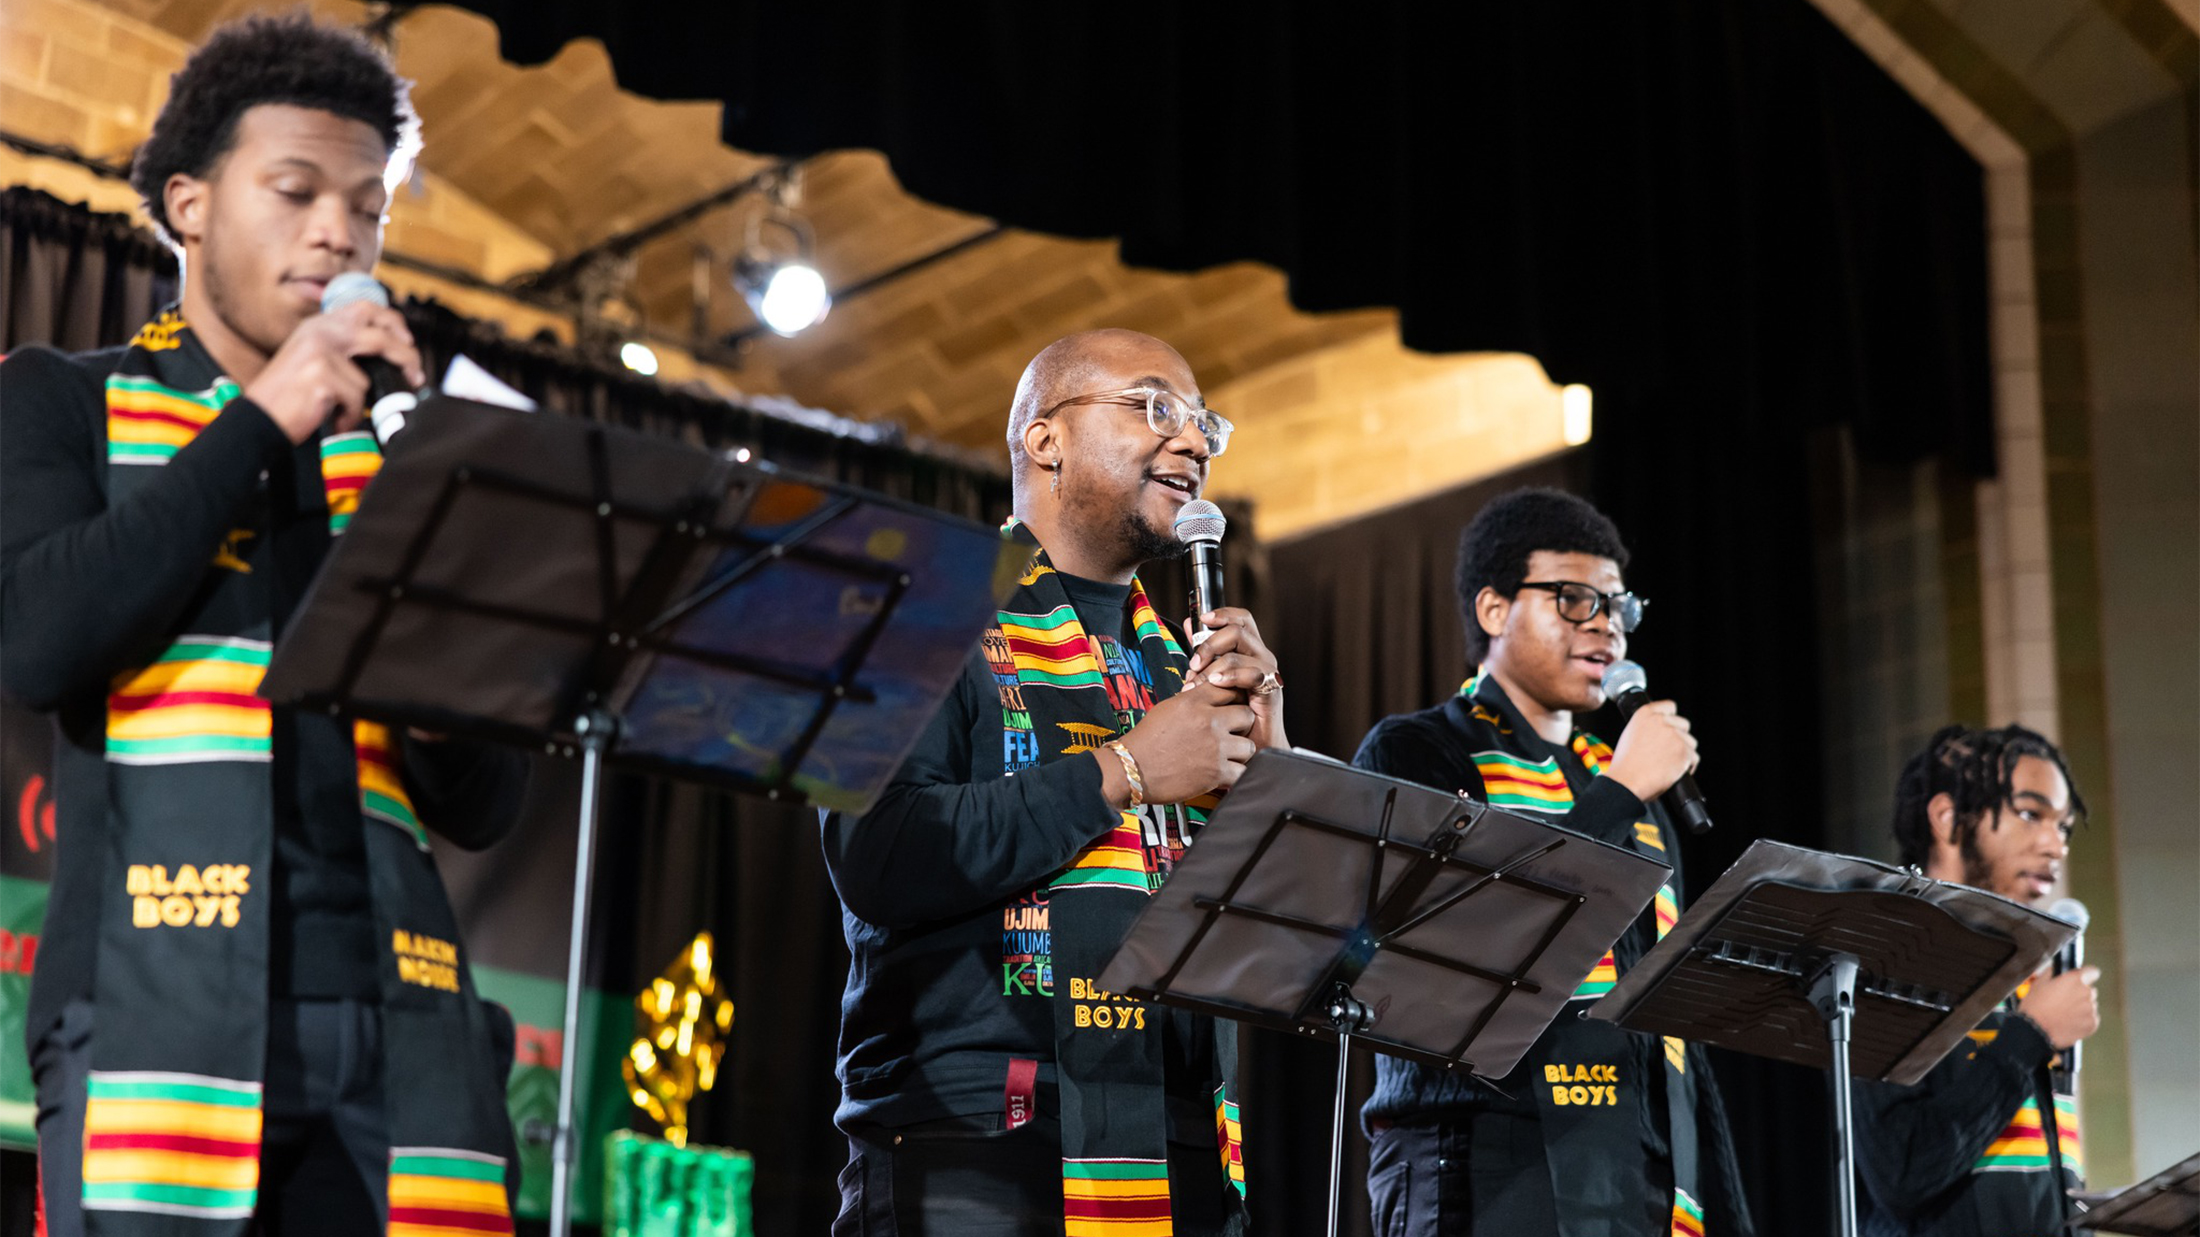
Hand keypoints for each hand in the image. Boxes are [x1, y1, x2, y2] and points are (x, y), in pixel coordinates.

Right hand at [242, 299, 423, 444]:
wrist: (258, 418)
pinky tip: (330, 419)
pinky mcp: (321, 375)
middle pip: (380, 336)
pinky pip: (355, 400)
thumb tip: (389, 355)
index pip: (365, 308)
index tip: (407, 340)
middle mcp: (319, 332)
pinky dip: (347, 417)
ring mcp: (320, 352)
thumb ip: (342, 349)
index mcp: (318, 325)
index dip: (392, 321)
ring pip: (366, 379)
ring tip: (339, 412)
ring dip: (357, 404)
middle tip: (416, 375)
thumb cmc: (288, 396)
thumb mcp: (312, 359)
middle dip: (406, 356)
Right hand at [1097, 682, 1256, 806]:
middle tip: (1232, 733)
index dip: (1232, 700)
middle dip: (1241, 725)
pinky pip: (1242, 771)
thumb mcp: (1167, 707)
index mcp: (1194, 701)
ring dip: (1240, 752)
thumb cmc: (1145, 740)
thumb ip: (1192, 700)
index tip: (1230, 709)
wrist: (1132, 769)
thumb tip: (1209, 695)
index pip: (1229, 689)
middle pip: (1247, 715)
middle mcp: (1208, 721)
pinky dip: (1235, 775)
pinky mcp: (1216, 773)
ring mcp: (1215, 747)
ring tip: (1228, 756)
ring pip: (1249, 745)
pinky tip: (1225, 774)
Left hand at [1183, 608, 1287, 749]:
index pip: (1241, 620)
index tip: (1202, 620)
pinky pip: (1252, 674)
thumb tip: (1190, 624)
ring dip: (1214, 665)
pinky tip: (1216, 684)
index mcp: (1249, 651)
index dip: (1223, 614)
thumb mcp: (1212, 678)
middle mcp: (1261, 657)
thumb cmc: (1232, 715)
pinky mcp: (1271, 690)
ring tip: (1197, 683)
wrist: (1251, 747)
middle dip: (1210, 644)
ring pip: (1240, 652)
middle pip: (1238, 630)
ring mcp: (1268, 673)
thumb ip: (1204, 652)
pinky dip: (1231, 676)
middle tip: (1193, 664)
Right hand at [1603, 700, 1697, 803]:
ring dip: (1684, 752)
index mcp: (1645, 714)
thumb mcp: (1630, 736)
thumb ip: (1647, 728)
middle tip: (1670, 751)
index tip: (1671, 728)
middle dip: (1680, 736)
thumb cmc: (1625, 765)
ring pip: (1691, 742)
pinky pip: (1694, 758)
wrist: (1627, 781)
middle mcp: (1661, 721)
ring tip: (1671, 765)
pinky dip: (1688, 766)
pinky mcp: (1684, 751)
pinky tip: (1676, 772)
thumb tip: (1661, 733)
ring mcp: (1674, 735)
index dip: (1672, 719)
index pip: (1669, 706)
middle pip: (1684, 724)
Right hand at [2019, 967, 2100, 1049]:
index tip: (2082, 979)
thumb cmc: (2035, 1007)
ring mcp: (2090, 1010)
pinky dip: (2083, 1021)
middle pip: (2090, 991)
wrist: (2035, 1031)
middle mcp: (2086, 993)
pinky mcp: (2092, 1024)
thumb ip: (2053, 973)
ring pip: (2089, 1006)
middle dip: (2079, 994)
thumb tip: (2058, 969)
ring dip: (2081, 1008)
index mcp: (2074, 980)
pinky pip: (2091, 1019)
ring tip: (2064, 1014)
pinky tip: (2068, 1022)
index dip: (2087, 975)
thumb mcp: (2039, 983)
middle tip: (2064, 1001)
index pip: (2092, 972)